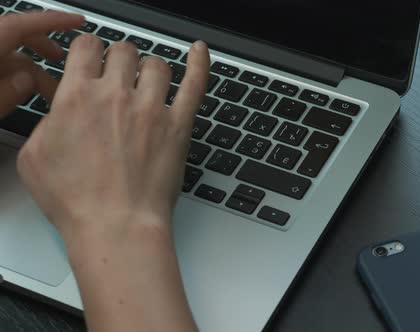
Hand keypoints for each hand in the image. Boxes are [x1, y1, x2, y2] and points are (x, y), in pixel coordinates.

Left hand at [0, 11, 83, 117]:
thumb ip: (7, 93)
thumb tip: (27, 82)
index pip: (21, 25)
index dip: (54, 21)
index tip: (79, 22)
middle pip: (17, 36)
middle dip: (43, 47)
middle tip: (61, 60)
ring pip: (9, 55)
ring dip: (31, 69)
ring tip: (46, 91)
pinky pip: (1, 68)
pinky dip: (14, 77)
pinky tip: (23, 96)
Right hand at [17, 34, 209, 242]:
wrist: (116, 225)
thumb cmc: (77, 201)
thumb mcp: (35, 158)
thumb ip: (47, 121)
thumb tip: (60, 108)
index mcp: (77, 98)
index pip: (86, 48)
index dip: (88, 50)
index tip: (91, 58)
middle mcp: (116, 96)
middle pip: (123, 52)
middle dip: (119, 60)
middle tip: (118, 75)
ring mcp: (152, 109)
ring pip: (156, 64)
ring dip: (149, 69)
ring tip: (147, 81)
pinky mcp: (179, 126)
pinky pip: (195, 84)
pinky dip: (200, 64)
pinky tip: (200, 51)